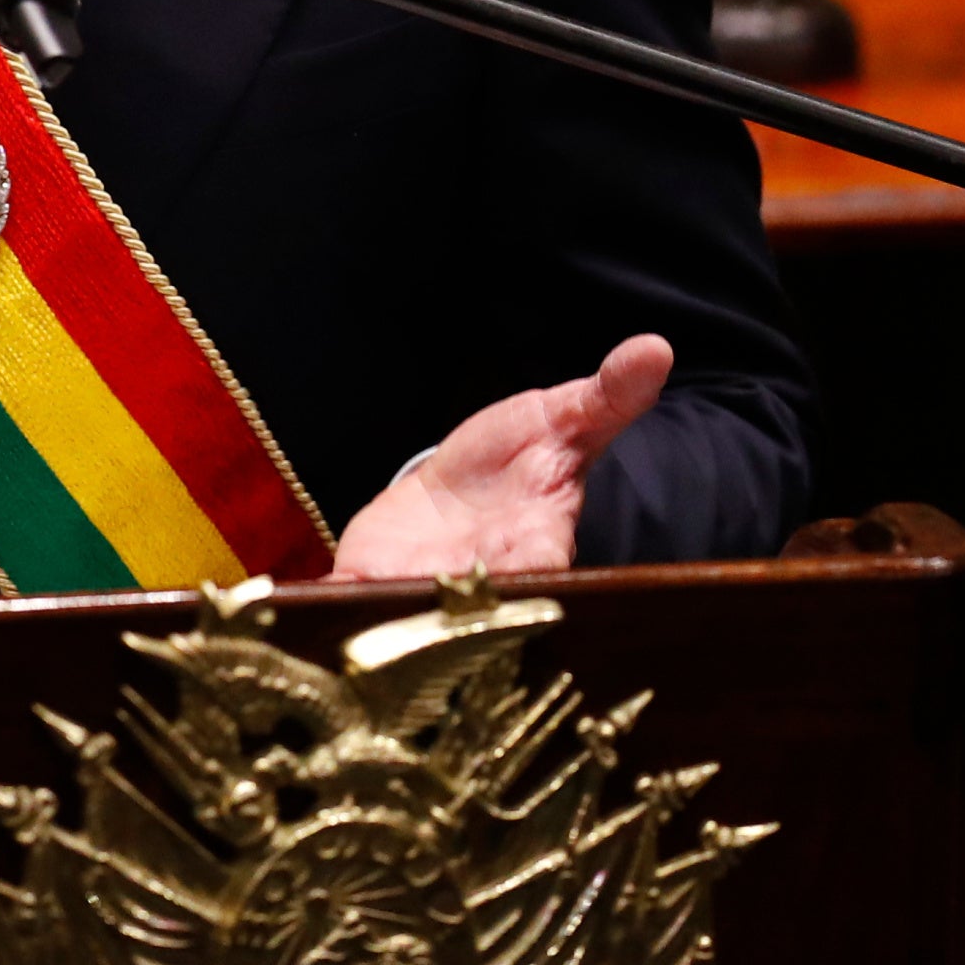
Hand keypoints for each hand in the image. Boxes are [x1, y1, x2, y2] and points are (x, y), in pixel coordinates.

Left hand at [328, 334, 672, 581]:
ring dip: (382, 606)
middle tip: (423, 590)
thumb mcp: (561, 421)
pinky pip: (349, 601)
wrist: (455, 493)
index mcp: (537, 546)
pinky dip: (332, 600)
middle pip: (469, 609)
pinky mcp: (371, 585)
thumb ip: (606, 397)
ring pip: (404, 615)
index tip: (514, 567)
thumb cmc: (517, 461)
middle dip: (447, 599)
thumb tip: (654, 349)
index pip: (537, 572)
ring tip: (360, 604)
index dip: (524, 572)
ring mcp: (423, 589)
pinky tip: (310, 601)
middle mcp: (482, 583)